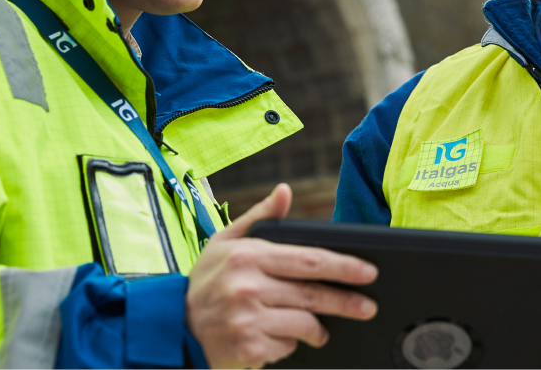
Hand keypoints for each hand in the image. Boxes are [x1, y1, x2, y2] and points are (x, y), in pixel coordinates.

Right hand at [186, 183, 378, 368]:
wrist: (172, 327)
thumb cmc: (206, 281)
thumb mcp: (226, 241)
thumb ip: (260, 216)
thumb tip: (284, 192)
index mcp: (249, 255)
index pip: (309, 260)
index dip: (344, 267)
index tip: (368, 271)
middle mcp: (248, 286)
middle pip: (314, 294)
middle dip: (347, 302)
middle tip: (368, 306)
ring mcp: (248, 320)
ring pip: (305, 323)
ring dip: (318, 329)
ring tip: (320, 329)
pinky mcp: (248, 348)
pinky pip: (287, 347)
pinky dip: (290, 344)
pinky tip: (280, 338)